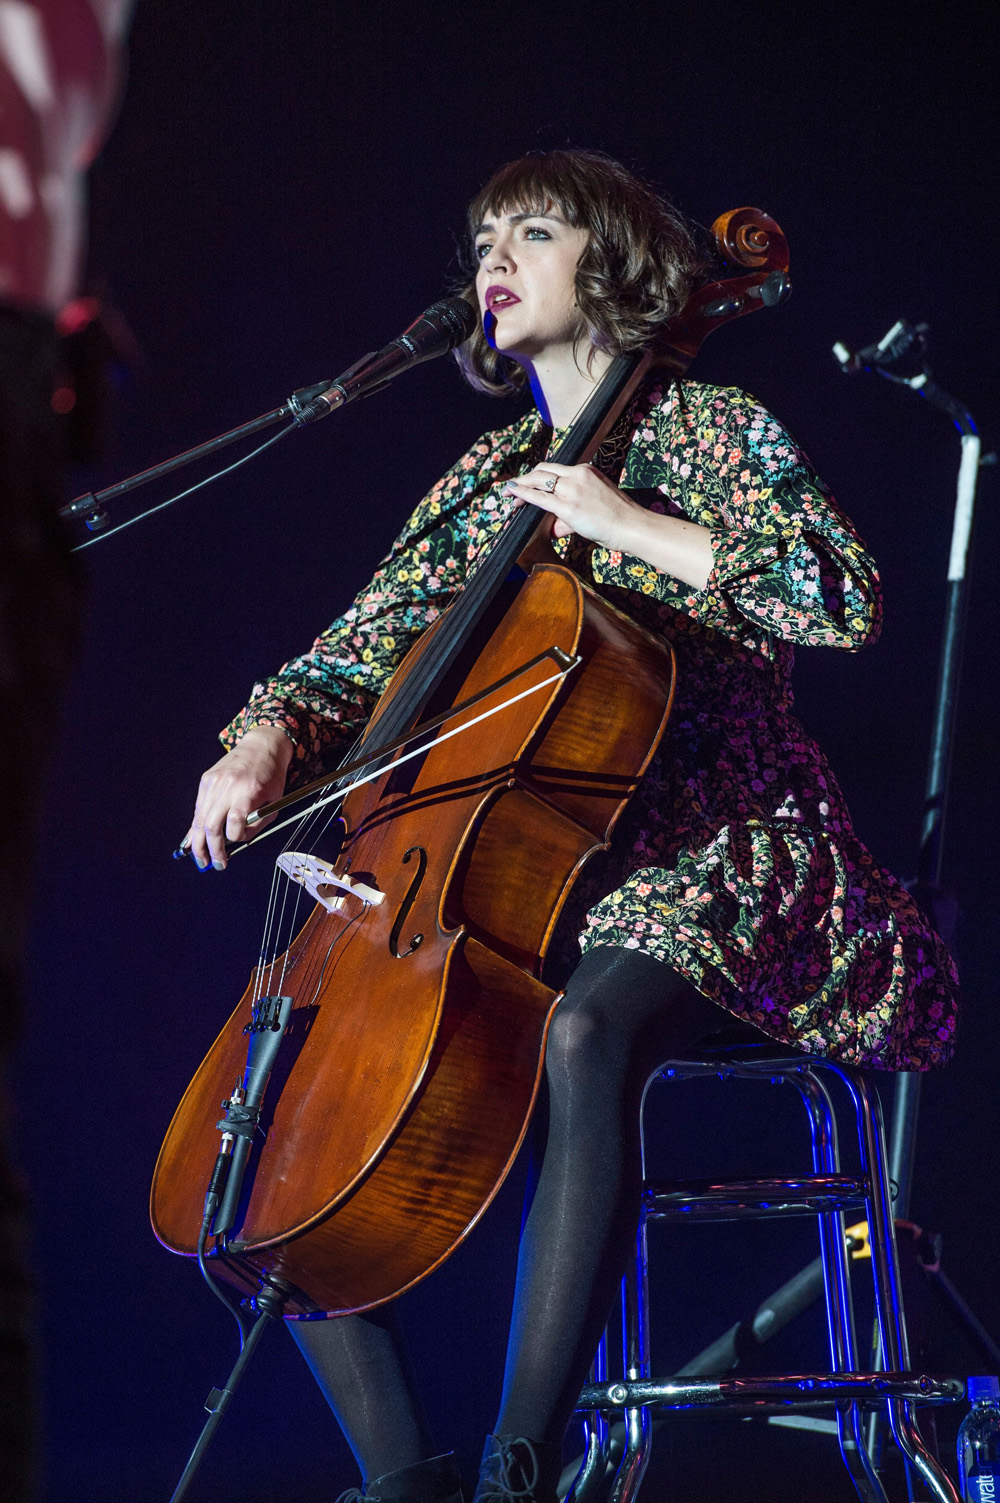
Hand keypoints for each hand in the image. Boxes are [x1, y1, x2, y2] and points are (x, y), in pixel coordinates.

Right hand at [183, 725, 293, 870]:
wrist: (261, 746)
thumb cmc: (271, 775)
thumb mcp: (274, 802)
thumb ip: (257, 823)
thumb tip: (237, 842)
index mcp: (248, 790)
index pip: (234, 821)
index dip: (234, 837)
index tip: (237, 842)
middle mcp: (228, 785)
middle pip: (211, 824)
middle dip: (210, 849)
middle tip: (212, 864)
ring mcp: (214, 782)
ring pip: (199, 818)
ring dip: (198, 842)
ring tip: (200, 858)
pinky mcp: (206, 779)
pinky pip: (199, 807)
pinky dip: (197, 825)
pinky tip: (195, 839)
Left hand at [503, 462, 714, 591]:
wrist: (632, 526)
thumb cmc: (618, 519)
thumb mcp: (594, 506)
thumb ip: (570, 515)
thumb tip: (552, 527)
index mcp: (585, 471)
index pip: (555, 469)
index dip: (537, 475)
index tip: (526, 482)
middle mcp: (577, 475)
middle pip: (542, 470)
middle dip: (524, 478)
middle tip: (511, 488)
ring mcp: (572, 489)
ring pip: (538, 481)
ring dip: (520, 486)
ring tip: (508, 494)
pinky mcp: (568, 506)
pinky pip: (539, 498)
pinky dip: (523, 494)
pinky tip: (512, 494)